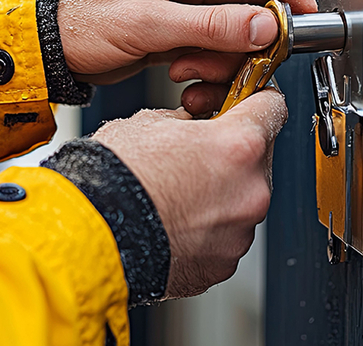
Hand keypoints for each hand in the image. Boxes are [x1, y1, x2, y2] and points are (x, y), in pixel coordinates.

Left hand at [58, 0, 315, 85]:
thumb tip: (265, 26)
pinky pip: (209, 38)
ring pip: (227, 21)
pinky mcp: (172, 20)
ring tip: (191, 72)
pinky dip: (207, 60)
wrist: (44, 46)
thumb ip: (210, 26)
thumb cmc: (80, 22)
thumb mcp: (148, 26)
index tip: (305, 8)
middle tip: (257, 59)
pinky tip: (185, 75)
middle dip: (249, 30)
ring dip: (222, 53)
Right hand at [93, 88, 286, 297]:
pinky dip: (204, 228)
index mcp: (239, 146)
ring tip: (174, 194)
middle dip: (231, 153)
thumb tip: (192, 127)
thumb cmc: (114, 177)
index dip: (254, 99)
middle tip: (193, 153)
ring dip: (218, 193)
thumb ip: (187, 122)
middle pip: (258, 157)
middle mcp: (251, 191)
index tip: (243, 103)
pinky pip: (223, 236)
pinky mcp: (222, 264)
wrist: (90, 234)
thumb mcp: (149, 122)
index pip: (272, 106)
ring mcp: (239, 233)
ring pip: (241, 200)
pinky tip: (172, 221)